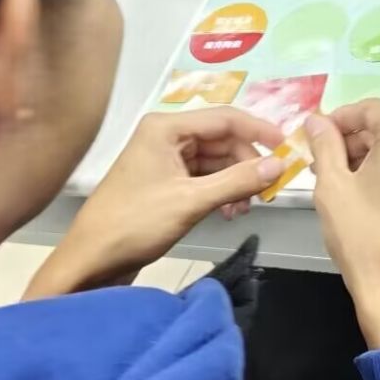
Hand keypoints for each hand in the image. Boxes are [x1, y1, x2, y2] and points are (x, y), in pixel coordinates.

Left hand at [26, 108, 286, 298]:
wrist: (90, 261)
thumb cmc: (134, 224)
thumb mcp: (190, 201)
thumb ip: (237, 181)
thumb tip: (280, 165)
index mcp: (165, 127)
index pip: (225, 118)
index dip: (259, 130)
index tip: (289, 148)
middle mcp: (165, 136)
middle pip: (222, 139)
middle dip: (247, 163)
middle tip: (268, 190)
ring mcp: (163, 160)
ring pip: (215, 161)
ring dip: (235, 181)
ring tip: (245, 208)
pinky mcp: (164, 183)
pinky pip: (203, 178)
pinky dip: (220, 192)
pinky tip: (229, 212)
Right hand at [305, 102, 379, 348]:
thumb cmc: (361, 237)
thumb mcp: (332, 186)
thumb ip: (324, 145)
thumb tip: (316, 120)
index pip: (369, 108)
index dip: (338, 117)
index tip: (314, 135)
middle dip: (348, 139)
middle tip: (318, 161)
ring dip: (361, 157)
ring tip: (331, 180)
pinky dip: (379, 173)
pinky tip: (355, 195)